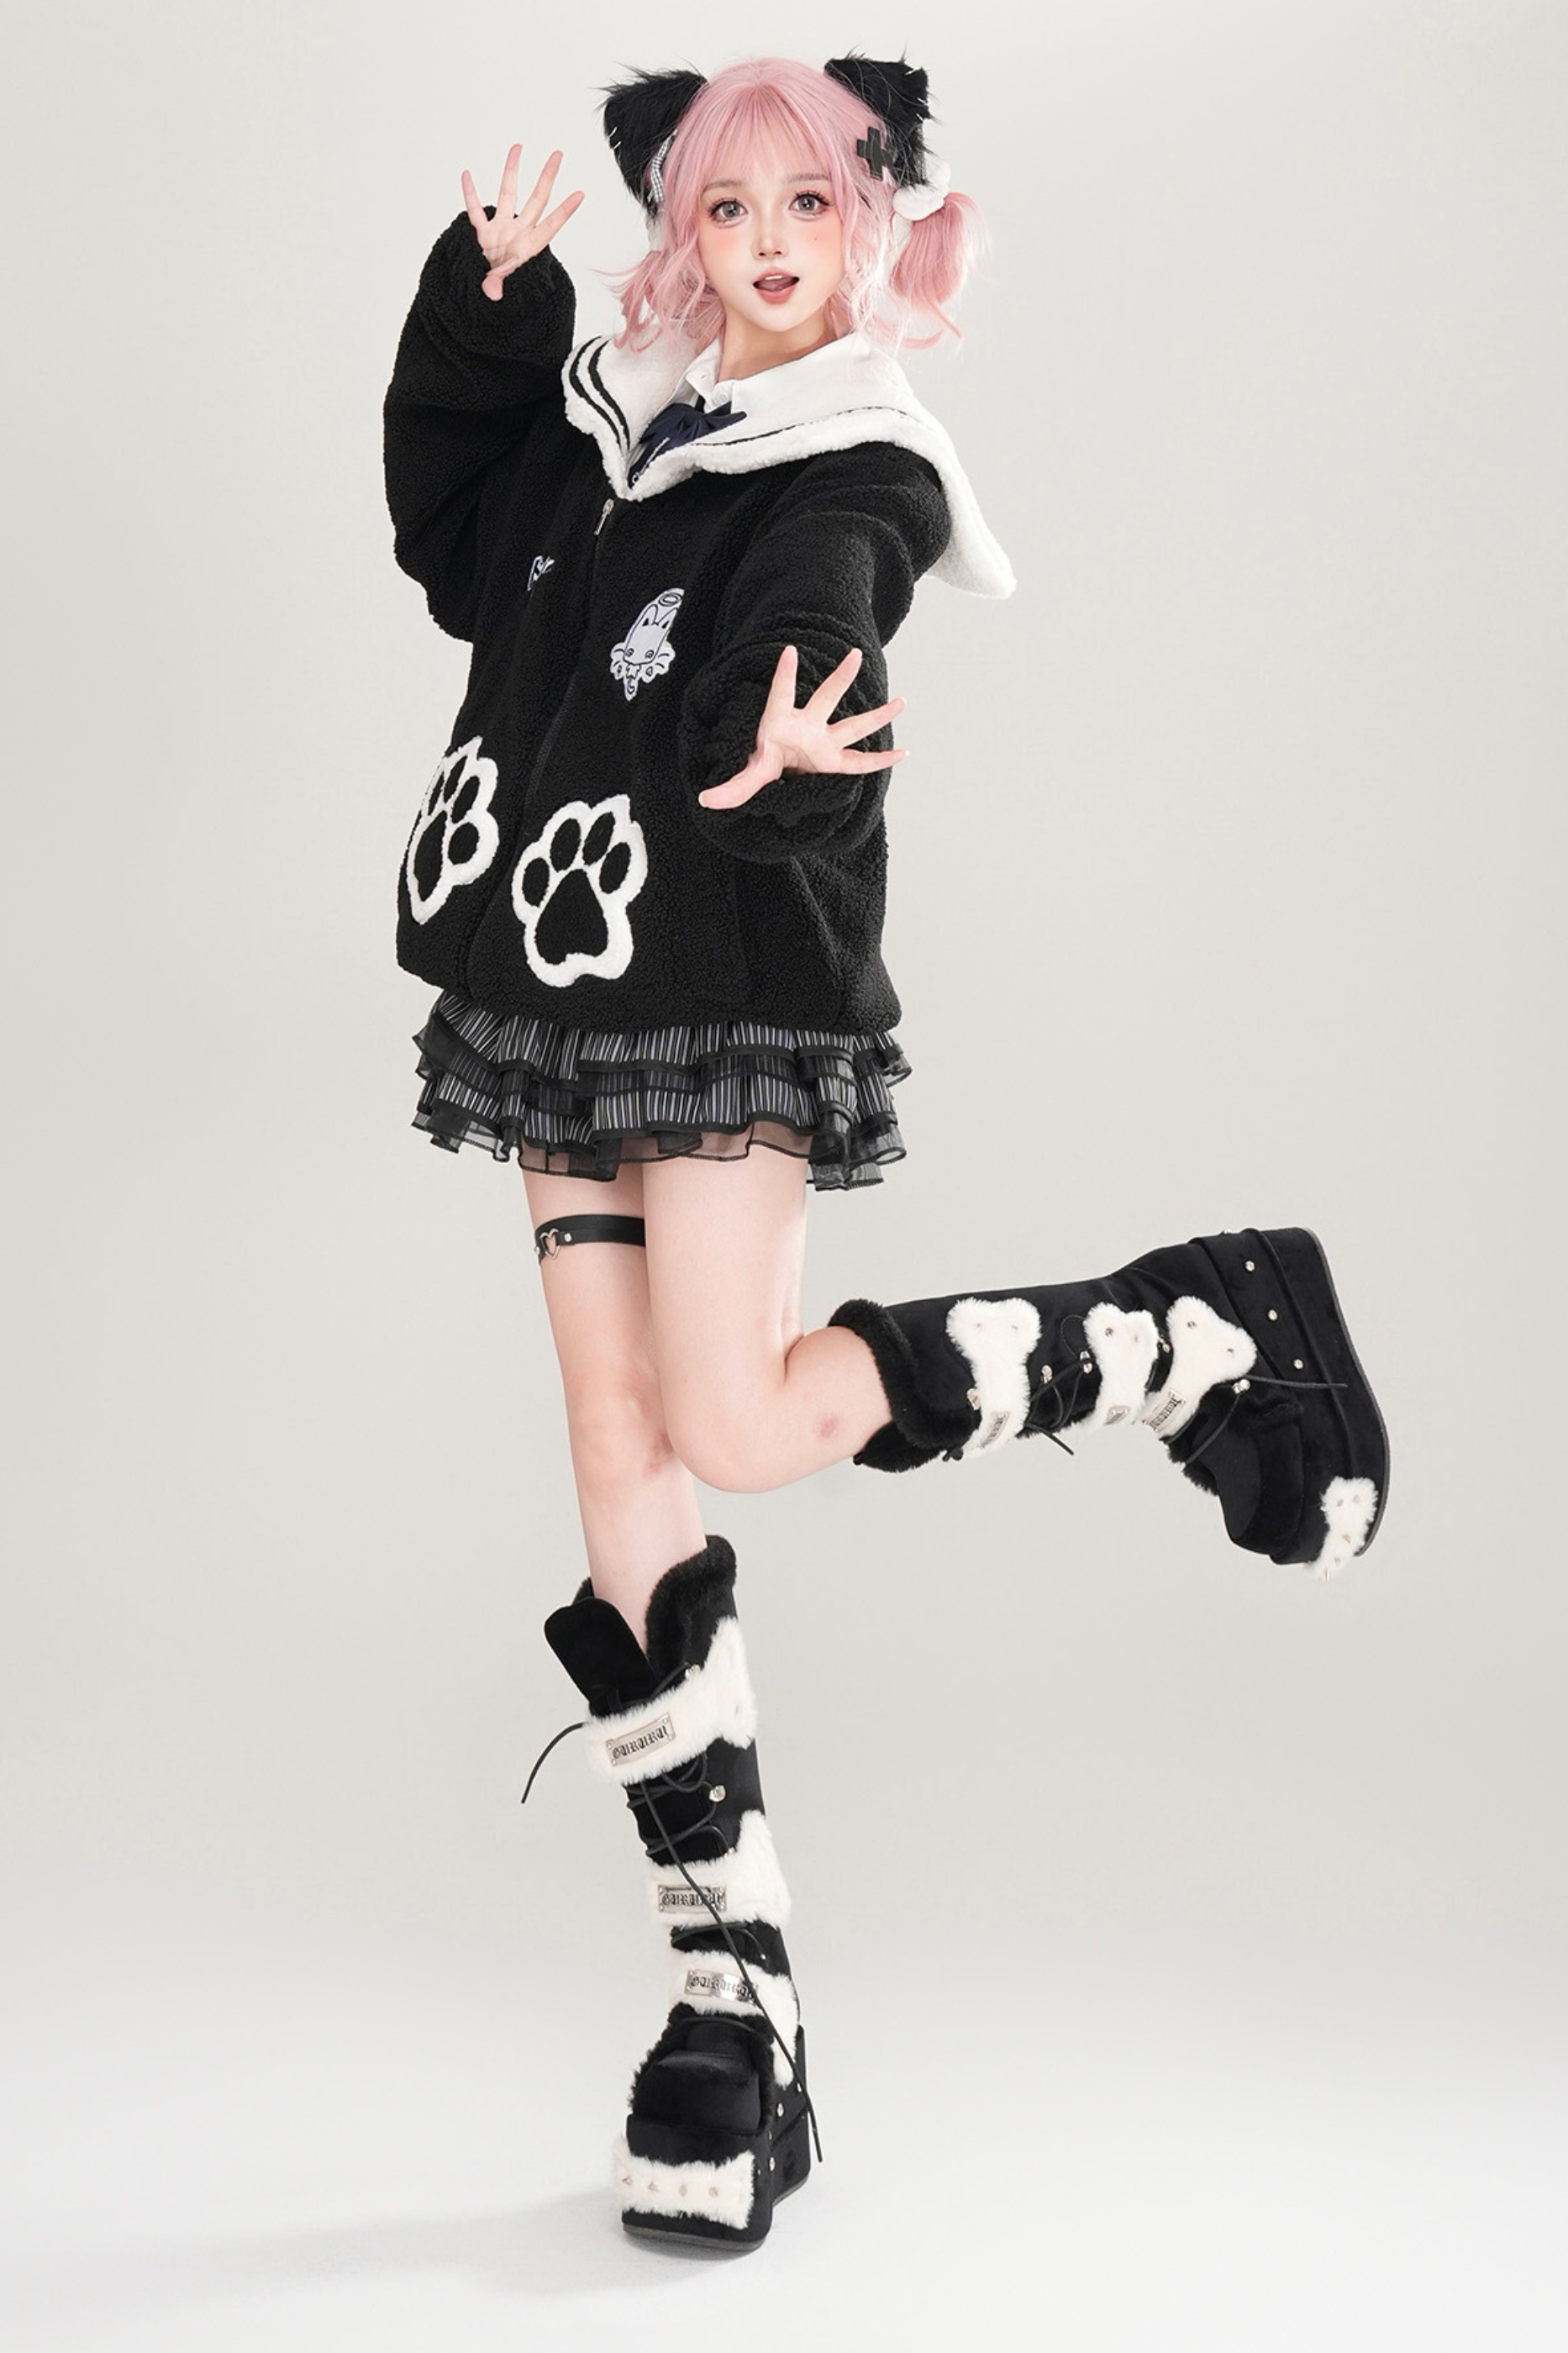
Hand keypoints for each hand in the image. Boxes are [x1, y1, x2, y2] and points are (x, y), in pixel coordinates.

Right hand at [462, 146, 583, 301]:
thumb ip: (499, 286)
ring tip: (518, 147)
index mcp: (529, 248)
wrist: (487, 299)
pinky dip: (470, 193)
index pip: (550, 225)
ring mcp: (501, 230)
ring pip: (508, 194)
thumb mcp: (504, 293)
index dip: (565, 211)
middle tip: (558, 154)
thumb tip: (492, 290)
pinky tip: (467, 174)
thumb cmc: (504, 295)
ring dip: (512, 171)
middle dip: (547, 177)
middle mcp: (518, 233)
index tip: (581, 194)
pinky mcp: (483, 234)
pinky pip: (475, 211)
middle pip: (536, 199)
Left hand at [697, 645, 907, 809]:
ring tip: (903, 701)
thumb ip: (732, 787)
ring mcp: (823, 743)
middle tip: (855, 656)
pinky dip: (881, 760)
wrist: (772, 780)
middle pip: (826, 699)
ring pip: (853, 725)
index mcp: (780, 724)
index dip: (785, 675)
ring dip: (877, 715)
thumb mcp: (748, 776)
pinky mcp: (833, 763)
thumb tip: (706, 800)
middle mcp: (807, 728)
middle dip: (840, 679)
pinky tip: (904, 753)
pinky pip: (861, 763)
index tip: (789, 652)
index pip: (781, 694)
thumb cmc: (762, 766)